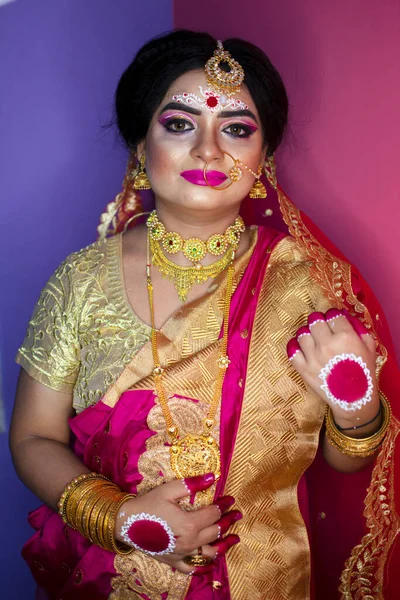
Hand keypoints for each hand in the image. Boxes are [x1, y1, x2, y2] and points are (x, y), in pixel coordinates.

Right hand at [114, 473, 240, 574]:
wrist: (125, 524)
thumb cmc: (147, 504)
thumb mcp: (168, 490)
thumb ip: (191, 484)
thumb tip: (212, 477)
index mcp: (189, 524)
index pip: (213, 514)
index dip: (224, 505)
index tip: (231, 499)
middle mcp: (189, 542)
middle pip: (215, 532)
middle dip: (228, 522)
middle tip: (237, 514)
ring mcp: (182, 555)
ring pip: (210, 553)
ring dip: (224, 545)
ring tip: (235, 538)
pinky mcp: (174, 562)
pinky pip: (193, 569)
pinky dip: (205, 566)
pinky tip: (212, 563)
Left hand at [287, 308, 379, 427]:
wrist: (354, 399)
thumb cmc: (364, 372)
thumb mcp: (369, 348)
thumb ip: (359, 329)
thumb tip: (344, 317)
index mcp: (345, 337)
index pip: (332, 315)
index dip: (333, 316)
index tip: (333, 322)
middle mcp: (327, 344)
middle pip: (314, 321)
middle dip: (318, 321)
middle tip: (321, 328)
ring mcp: (313, 356)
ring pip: (302, 333)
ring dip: (307, 333)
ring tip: (312, 339)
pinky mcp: (303, 369)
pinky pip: (291, 350)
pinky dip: (294, 346)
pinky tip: (300, 347)